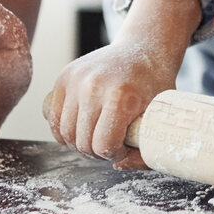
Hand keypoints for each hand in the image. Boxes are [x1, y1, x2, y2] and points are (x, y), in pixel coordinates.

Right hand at [44, 34, 183, 168]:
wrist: (143, 47)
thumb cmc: (155, 84)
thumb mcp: (160, 117)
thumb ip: (146, 150)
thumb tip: (117, 166)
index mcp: (120, 96)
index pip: (103, 145)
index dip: (115, 153)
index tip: (125, 145)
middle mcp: (93, 86)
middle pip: (83, 143)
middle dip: (98, 151)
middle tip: (112, 141)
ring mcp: (75, 79)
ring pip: (64, 134)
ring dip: (80, 142)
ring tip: (98, 134)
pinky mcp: (63, 76)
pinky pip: (53, 117)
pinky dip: (64, 129)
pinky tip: (82, 126)